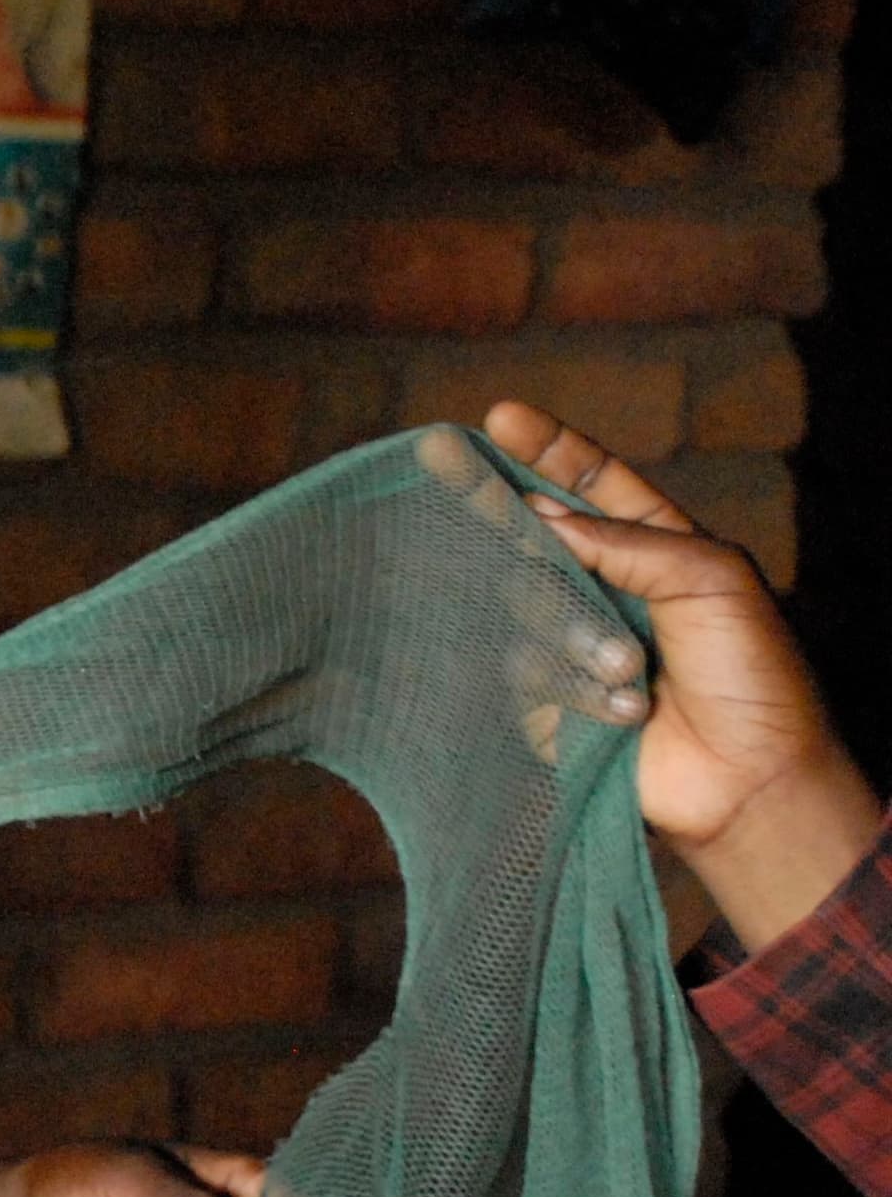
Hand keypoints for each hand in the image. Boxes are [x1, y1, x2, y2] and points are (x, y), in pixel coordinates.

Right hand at [479, 403, 878, 947]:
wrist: (748, 780)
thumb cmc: (750, 674)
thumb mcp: (709, 578)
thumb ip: (624, 540)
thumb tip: (538, 517)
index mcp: (658, 549)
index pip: (593, 485)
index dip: (548, 448)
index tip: (498, 416)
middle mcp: (609, 590)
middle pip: (536, 534)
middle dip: (498, 506)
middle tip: (446, 470)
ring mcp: (576, 644)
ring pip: (523, 601)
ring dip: (572, 629)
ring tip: (629, 667)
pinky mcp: (551, 701)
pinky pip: (522, 668)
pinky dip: (569, 683)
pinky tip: (620, 706)